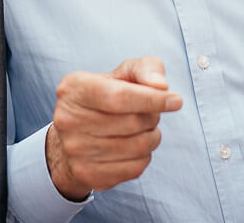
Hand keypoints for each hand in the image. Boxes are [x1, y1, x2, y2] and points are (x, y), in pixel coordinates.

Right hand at [46, 56, 182, 200]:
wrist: (74, 134)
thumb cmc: (106, 95)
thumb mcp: (123, 73)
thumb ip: (146, 69)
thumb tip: (161, 86)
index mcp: (74, 88)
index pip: (119, 97)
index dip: (151, 99)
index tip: (175, 100)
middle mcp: (68, 119)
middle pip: (132, 123)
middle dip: (152, 117)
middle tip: (151, 113)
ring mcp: (75, 150)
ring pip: (137, 147)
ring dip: (152, 137)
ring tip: (145, 129)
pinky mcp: (86, 174)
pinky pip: (134, 168)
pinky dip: (144, 156)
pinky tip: (135, 147)